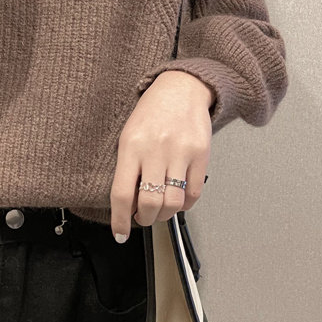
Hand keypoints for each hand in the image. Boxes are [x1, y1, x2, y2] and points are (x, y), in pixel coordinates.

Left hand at [110, 71, 213, 241]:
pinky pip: (194, 193)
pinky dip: (184, 205)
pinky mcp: (201, 155)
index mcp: (131, 146)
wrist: (181, 88)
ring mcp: (180, 153)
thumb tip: (128, 205)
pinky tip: (177, 200)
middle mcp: (156, 150)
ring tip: (159, 210)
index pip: (122, 193)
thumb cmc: (151, 113)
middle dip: (145, 220)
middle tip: (142, 219)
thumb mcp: (128, 136)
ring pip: (173, 202)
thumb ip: (127, 169)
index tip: (120, 233)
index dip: (120, 220)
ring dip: (164, 215)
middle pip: (150, 203)